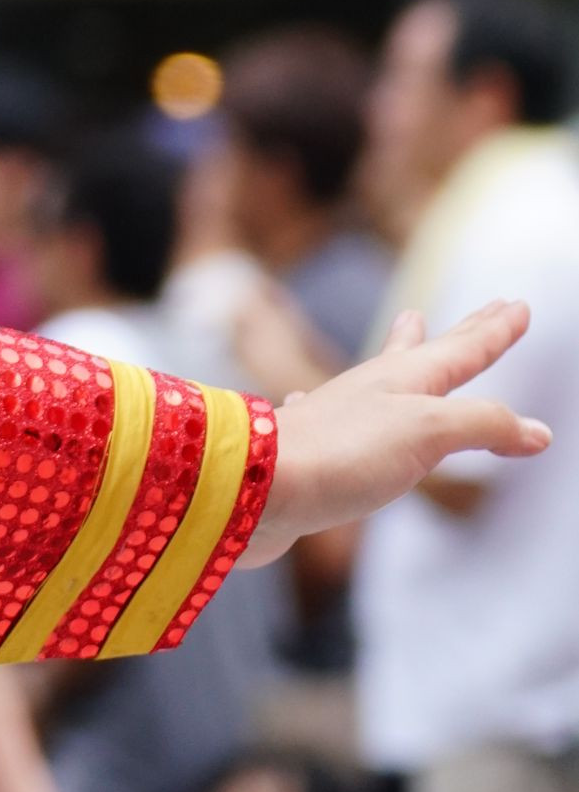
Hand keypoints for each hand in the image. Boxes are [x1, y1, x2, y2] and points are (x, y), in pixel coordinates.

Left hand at [245, 303, 547, 563]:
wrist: (255, 486)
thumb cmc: (342, 453)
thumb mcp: (428, 432)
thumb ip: (483, 425)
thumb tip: (537, 431)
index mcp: (404, 381)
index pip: (462, 350)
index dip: (493, 331)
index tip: (517, 304)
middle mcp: (372, 391)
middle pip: (428, 353)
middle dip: (463, 332)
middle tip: (488, 308)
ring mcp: (340, 418)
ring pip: (383, 377)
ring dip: (404, 352)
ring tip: (411, 328)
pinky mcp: (315, 451)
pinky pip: (337, 416)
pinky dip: (346, 404)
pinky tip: (311, 398)